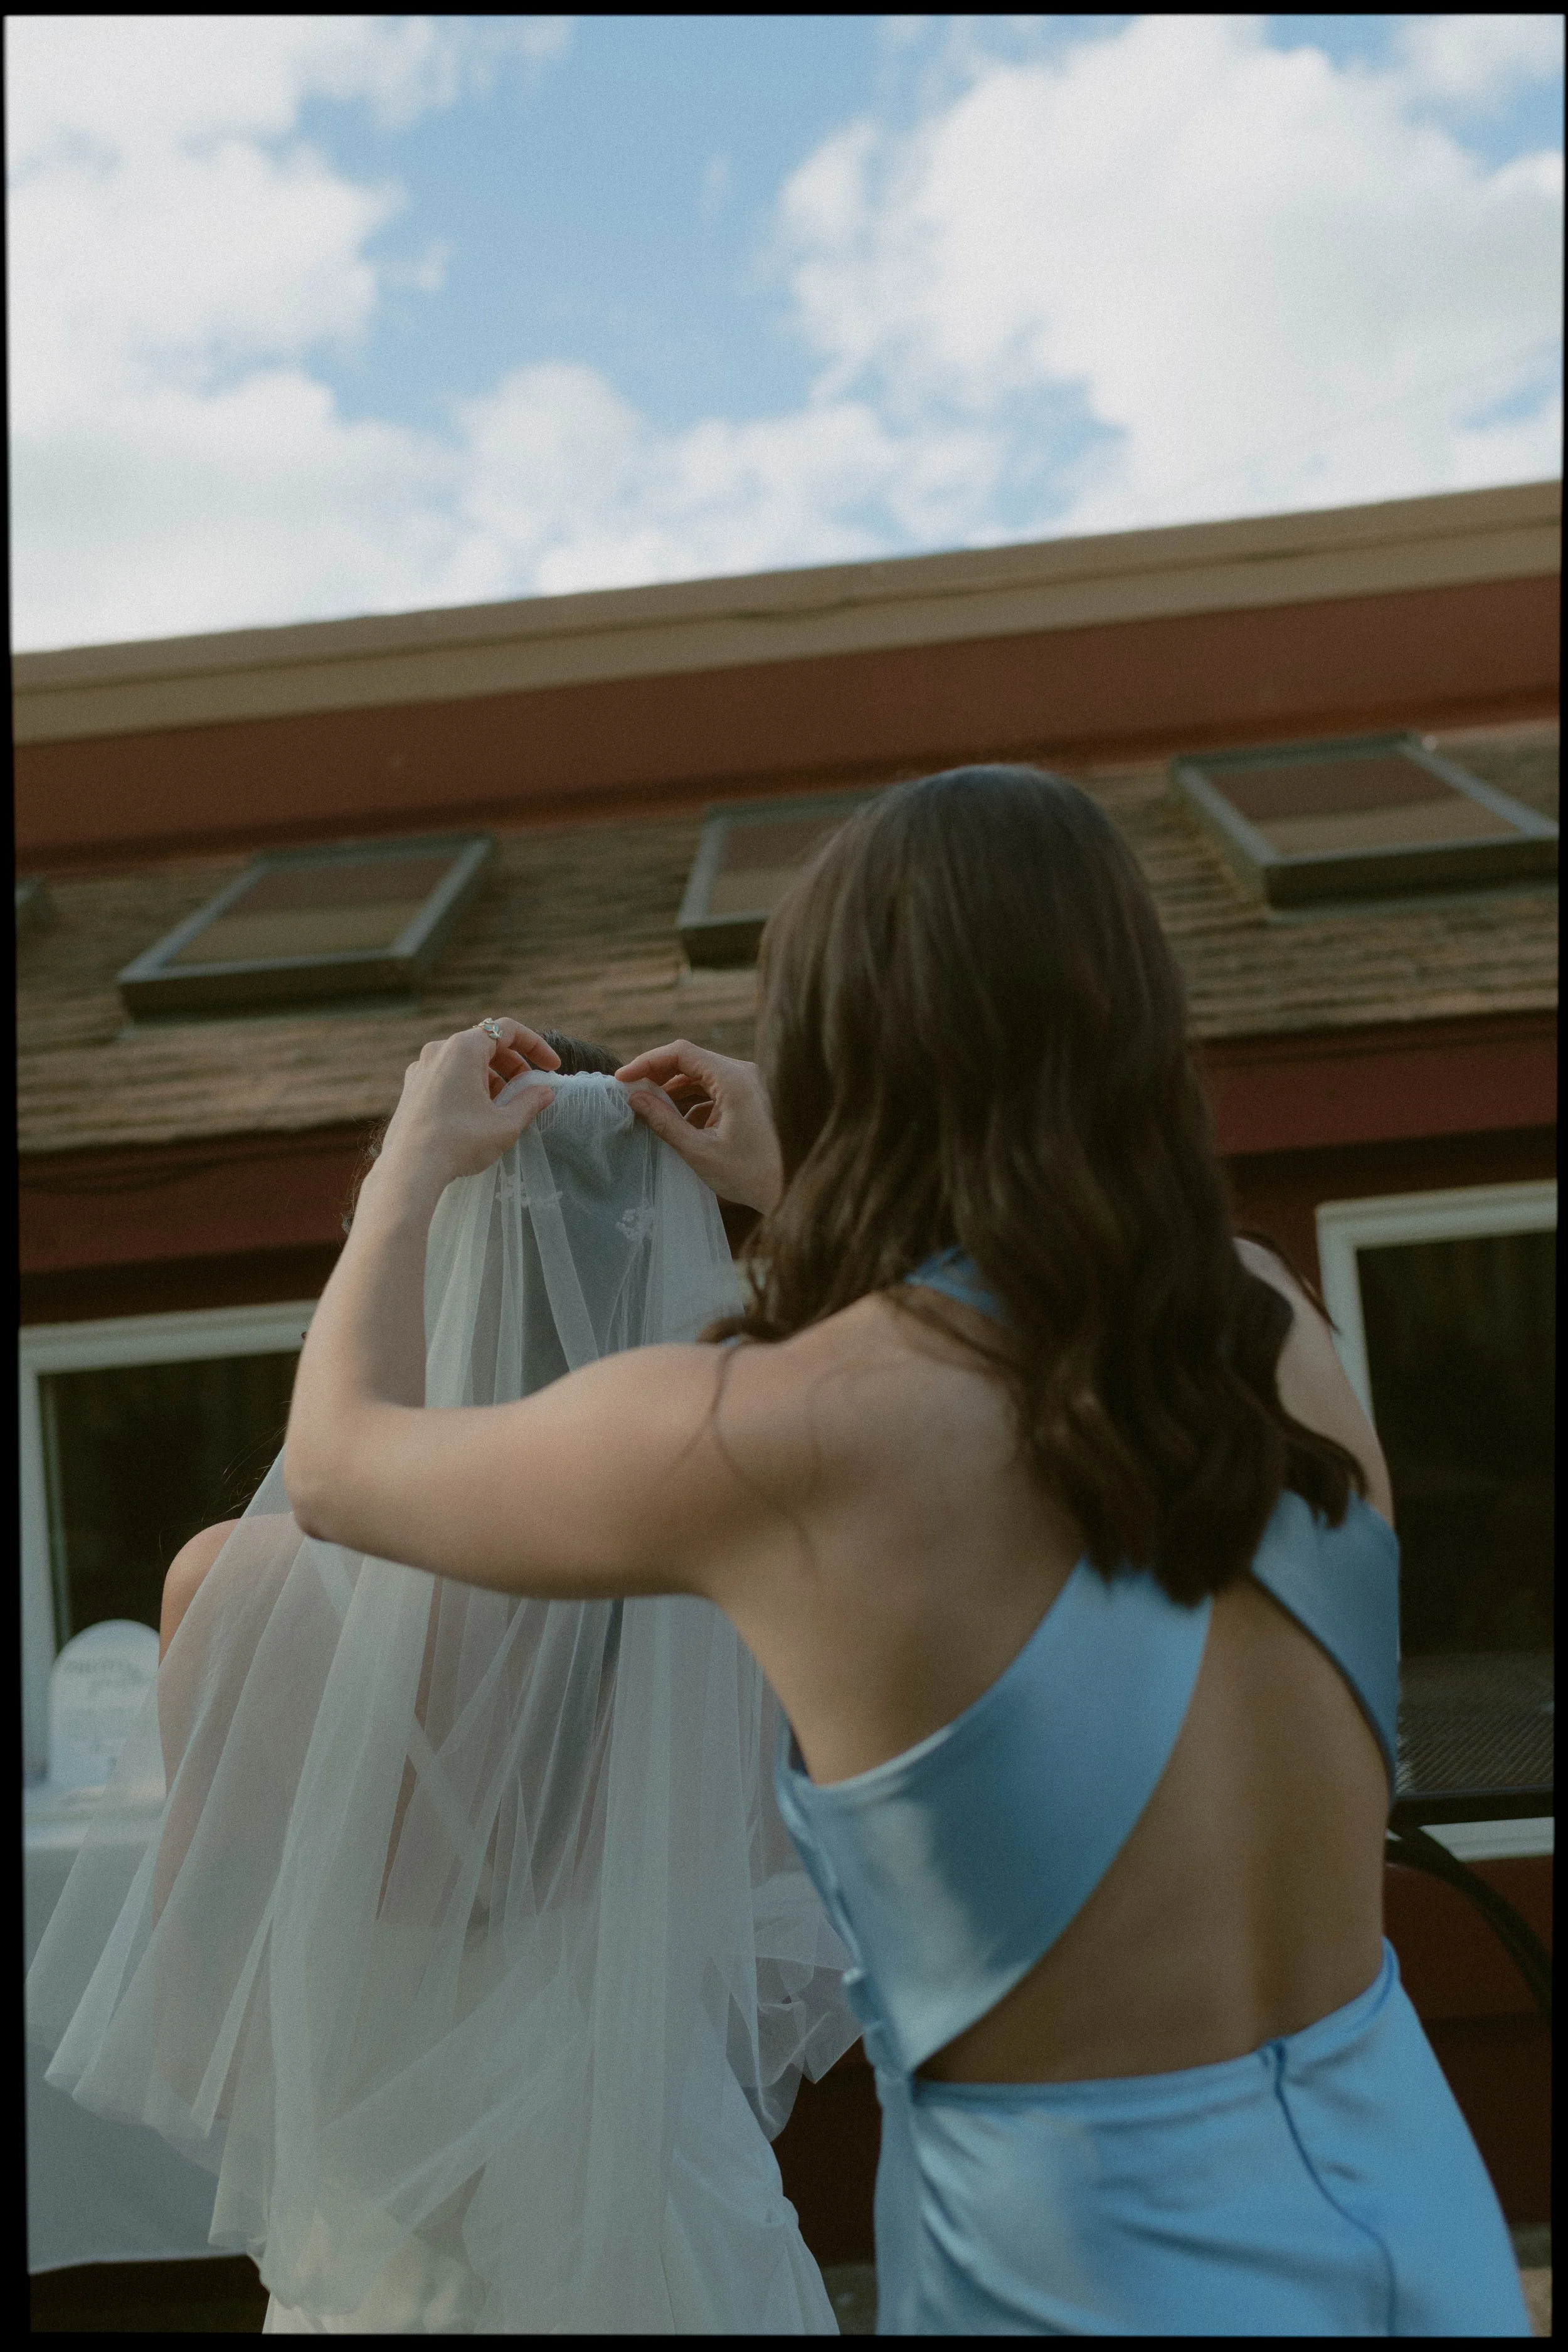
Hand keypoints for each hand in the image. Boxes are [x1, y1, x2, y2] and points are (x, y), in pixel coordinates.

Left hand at [373, 1020, 559, 1200]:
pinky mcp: (412, 1088)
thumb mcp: (505, 1124)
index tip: (552, 1067)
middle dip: (513, 1065)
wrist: (409, 1168)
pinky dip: (469, 1086)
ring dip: (492, 1078)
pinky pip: (447, 1076)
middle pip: (486, 1044)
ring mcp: (421, 1069)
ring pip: (466, 1062)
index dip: (536, 1046)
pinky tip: (477, 1114)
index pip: (508, 1030)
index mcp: (463, 1048)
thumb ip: (530, 1102)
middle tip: (528, 1091)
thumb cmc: (459, 1142)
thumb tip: (544, 1092)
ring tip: (504, 1107)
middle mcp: (439, 1051)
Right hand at [615, 1041, 781, 1211]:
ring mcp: (750, 1084)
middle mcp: (745, 1073)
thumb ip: (664, 1122)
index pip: (681, 1053)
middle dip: (658, 1076)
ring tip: (648, 1110)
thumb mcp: (699, 1151)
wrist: (793, 1191)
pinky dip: (692, 1102)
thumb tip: (635, 1098)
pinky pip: (714, 1090)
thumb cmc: (750, 1175)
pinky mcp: (751, 1098)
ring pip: (701, 1076)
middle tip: (630, 1092)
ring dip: (674, 1091)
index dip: (648, 1062)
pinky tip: (676, 1122)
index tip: (623, 1079)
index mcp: (734, 1080)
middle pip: (691, 1061)